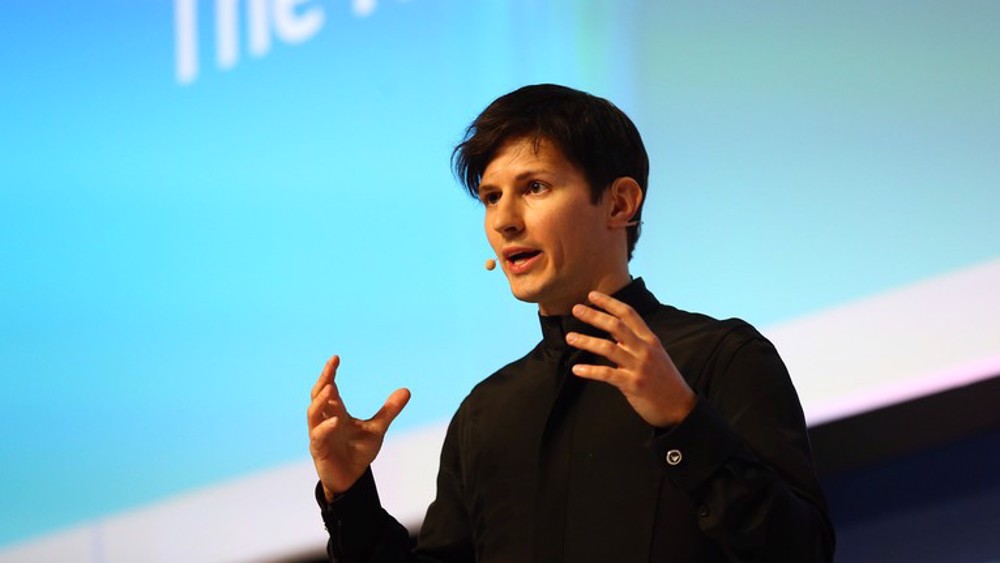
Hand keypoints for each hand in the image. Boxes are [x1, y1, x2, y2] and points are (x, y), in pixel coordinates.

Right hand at [307, 355, 410, 501]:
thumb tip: (406, 390)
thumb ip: (389, 410)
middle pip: (318, 396)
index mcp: (336, 413)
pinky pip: (318, 436)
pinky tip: (336, 422)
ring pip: (313, 413)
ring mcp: (319, 435)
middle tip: (331, 366)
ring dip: (321, 401)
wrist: (353, 479)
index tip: (335, 358)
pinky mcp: (319, 450)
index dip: (330, 373)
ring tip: (331, 387)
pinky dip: (325, 428)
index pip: (330, 389)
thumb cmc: (359, 452)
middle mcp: (324, 420)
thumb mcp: (378, 428)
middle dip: (323, 380)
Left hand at [565, 291, 695, 427]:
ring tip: (570, 337)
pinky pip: (607, 374)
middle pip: (616, 326)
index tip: (592, 295)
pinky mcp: (632, 384)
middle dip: (594, 316)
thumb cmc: (664, 379)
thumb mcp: (654, 354)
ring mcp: (638, 367)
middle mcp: (644, 350)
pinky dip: (590, 370)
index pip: (628, 314)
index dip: (609, 303)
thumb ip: (635, 342)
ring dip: (586, 341)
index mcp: (649, 340)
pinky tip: (577, 369)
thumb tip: (612, 329)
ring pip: (608, 348)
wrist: (680, 406)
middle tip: (576, 309)